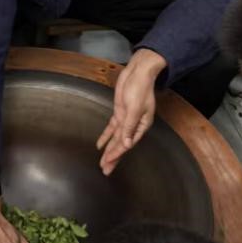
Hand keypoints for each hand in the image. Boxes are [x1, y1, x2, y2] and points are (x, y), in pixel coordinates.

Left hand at [96, 48, 165, 174]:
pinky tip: (100, 145)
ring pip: (116, 138)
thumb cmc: (140, 88)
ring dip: (109, 150)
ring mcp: (126, 119)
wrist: (138, 72)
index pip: (127, 143)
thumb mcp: (135, 108)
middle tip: (105, 170)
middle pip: (121, 144)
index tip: (108, 162)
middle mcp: (134, 125)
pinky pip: (112, 128)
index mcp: (141, 125)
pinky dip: (106, 136)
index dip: (117, 153)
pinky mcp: (120, 113)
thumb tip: (127, 145)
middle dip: (113, 158)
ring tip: (103, 163)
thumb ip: (130, 126)